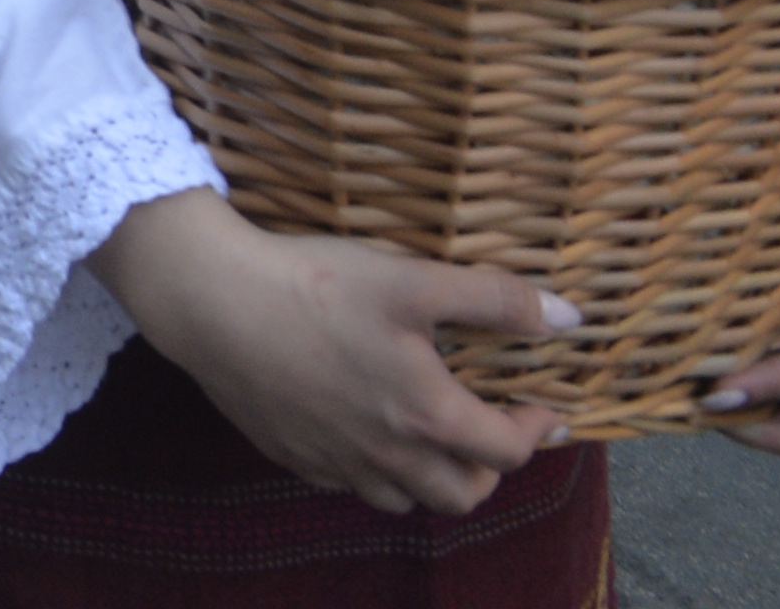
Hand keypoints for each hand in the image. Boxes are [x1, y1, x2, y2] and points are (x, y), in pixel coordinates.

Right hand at [92, 189, 567, 512]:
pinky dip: (371, 471)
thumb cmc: (315, 285)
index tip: (542, 405)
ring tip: (428, 437)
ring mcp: (337, 463)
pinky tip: (361, 429)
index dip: (537, 430)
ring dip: (430, 479)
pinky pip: (348, 485)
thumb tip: (569, 318)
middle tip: (487, 429)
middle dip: (489, 469)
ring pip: (405, 501)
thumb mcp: (412, 279)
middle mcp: (388, 454)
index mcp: (427, 414)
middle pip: (463, 495)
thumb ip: (495, 299)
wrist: (210, 300)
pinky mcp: (292, 456)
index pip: (508, 451)